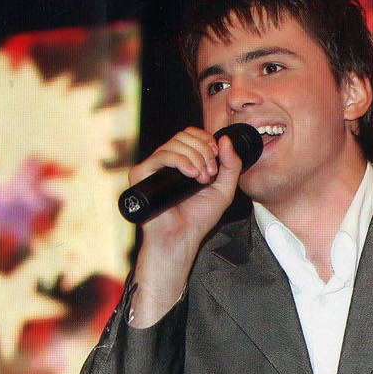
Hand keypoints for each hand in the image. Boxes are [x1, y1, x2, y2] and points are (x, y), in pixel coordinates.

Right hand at [126, 128, 243, 326]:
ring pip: (174, 143)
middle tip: (210, 173)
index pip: (190, 135)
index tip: (216, 158)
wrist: (182, 238)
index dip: (206, 140)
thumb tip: (225, 138)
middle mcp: (165, 162)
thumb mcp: (224, 189)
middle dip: (203, 150)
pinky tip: (191, 175)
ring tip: (202, 178)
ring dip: (195, 157)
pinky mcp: (142, 175)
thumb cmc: (198, 219)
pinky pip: (161, 155)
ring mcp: (153, 168)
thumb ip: (231, 164)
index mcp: (182, 162)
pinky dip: (180, 160)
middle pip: (184, 135)